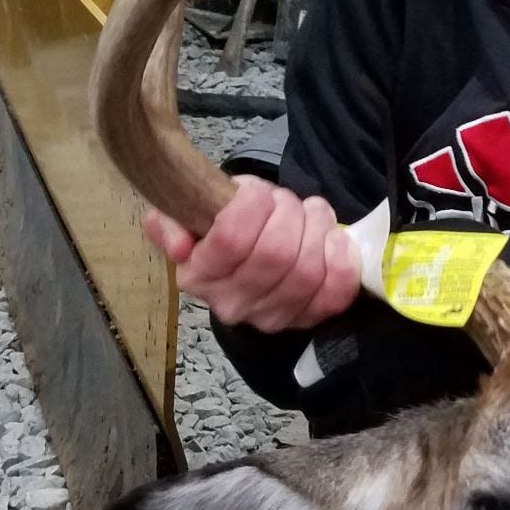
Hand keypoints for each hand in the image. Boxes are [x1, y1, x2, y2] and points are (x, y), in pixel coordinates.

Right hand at [142, 175, 361, 332]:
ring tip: (310, 214)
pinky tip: (334, 240)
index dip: (253, 205)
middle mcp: (232, 303)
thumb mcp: (189, 215)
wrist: (251, 258)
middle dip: (288, 212)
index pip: (232, 240)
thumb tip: (179, 245)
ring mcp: (272, 316)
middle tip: (286, 201)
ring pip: (307, 269)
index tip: (257, 191)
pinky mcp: (308, 318)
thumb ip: (169, 222)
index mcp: (198, 275)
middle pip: (276, 252)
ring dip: (315, 229)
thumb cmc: (223, 228)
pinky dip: (340, 262)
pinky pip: (333, 294)